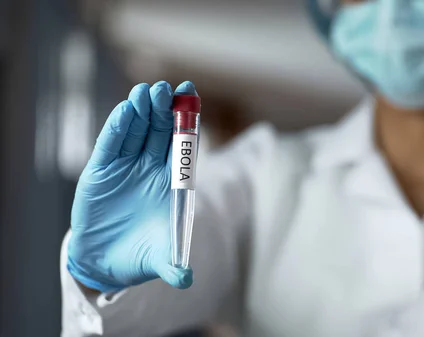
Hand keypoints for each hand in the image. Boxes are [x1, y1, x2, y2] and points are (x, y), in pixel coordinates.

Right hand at [67, 81, 197, 292]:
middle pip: (161, 133)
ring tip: (147, 91)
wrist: (107, 262)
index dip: (187, 123)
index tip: (192, 96)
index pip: (183, 147)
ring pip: (137, 132)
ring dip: (141, 112)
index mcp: (172, 183)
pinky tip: (125, 112)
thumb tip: (186, 280)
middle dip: (164, 110)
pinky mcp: (101, 171)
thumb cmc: (141, 255)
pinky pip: (111, 146)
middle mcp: (151, 170)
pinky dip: (118, 129)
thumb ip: (173, 265)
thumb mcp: (160, 259)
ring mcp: (126, 168)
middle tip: (167, 89)